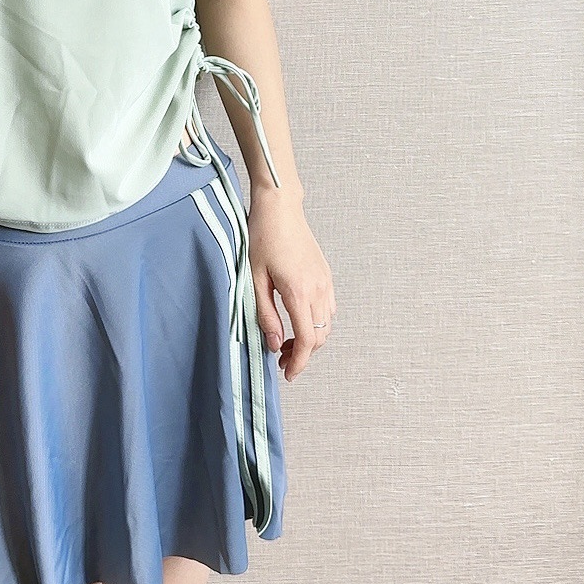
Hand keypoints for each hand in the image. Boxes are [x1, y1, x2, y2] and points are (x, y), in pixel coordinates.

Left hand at [247, 194, 335, 381]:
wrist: (279, 208)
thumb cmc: (262, 238)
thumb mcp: (254, 279)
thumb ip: (265, 314)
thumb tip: (273, 344)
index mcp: (298, 292)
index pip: (306, 340)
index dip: (298, 363)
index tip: (288, 375)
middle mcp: (318, 289)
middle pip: (319, 337)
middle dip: (302, 354)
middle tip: (279, 359)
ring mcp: (325, 282)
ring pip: (326, 325)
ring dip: (309, 340)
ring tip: (285, 342)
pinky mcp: (325, 275)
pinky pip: (328, 309)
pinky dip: (316, 323)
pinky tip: (297, 320)